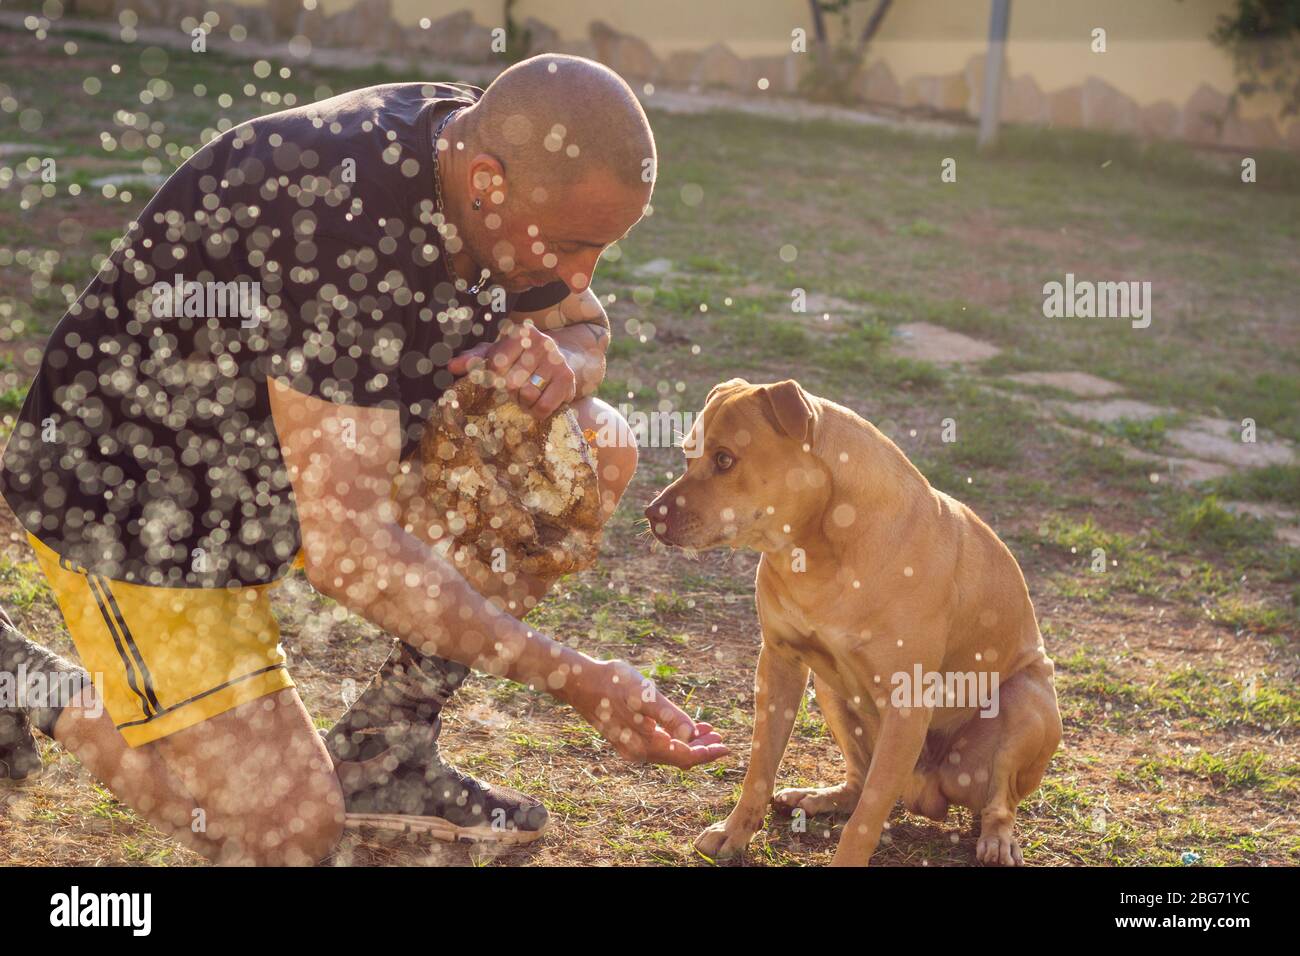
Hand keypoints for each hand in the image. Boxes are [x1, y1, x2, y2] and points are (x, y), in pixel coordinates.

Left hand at [448, 319, 576, 419]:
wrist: (559, 360)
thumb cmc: (520, 358)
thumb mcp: (496, 354)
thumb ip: (474, 360)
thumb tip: (451, 366)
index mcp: (520, 333)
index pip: (496, 364)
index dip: (492, 379)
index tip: (496, 380)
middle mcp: (541, 342)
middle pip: (511, 382)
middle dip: (509, 392)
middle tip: (513, 390)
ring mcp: (556, 360)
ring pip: (527, 395)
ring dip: (523, 402)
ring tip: (525, 395)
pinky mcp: (567, 379)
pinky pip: (543, 406)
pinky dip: (536, 411)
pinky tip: (536, 404)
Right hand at [564, 657, 728, 768]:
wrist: (580, 681)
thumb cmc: (613, 684)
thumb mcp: (645, 697)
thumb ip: (670, 717)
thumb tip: (692, 735)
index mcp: (644, 747)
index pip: (684, 757)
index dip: (707, 753)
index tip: (726, 747)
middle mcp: (638, 752)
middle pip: (678, 757)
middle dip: (701, 748)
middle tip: (720, 737)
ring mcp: (631, 746)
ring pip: (669, 750)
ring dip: (689, 742)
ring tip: (708, 730)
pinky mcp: (626, 736)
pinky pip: (657, 743)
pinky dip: (674, 736)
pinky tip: (682, 725)